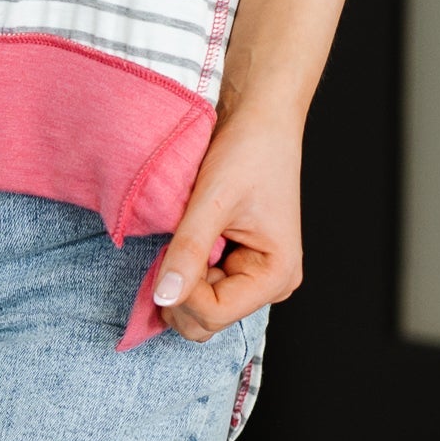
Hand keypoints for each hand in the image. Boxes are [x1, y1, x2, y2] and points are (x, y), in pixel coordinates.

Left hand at [152, 107, 303, 337]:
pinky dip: (182, 272)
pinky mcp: (236, 265)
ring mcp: (253, 277)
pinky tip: (183, 240)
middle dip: (179, 294)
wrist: (259, 119)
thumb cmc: (248, 151)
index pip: (215, 314)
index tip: (165, 256)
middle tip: (167, 247)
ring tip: (180, 238)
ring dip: (179, 282)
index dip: (181, 294)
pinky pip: (200, 288)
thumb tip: (163, 297)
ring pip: (200, 309)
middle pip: (208, 321)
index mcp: (276, 274)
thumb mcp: (212, 201)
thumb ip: (188, 251)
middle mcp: (270, 284)